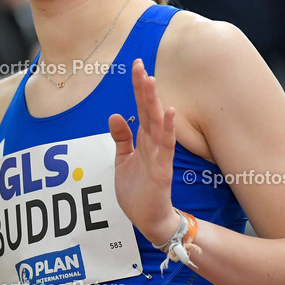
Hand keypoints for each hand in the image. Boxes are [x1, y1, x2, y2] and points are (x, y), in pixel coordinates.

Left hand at [110, 59, 180, 243]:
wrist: (149, 219)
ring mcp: (159, 155)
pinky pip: (166, 146)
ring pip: (156, 123)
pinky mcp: (162, 169)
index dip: (138, 88)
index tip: (136, 66)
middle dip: (144, 88)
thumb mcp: (123, 160)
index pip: (141, 109)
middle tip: (140, 64)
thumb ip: (121, 138)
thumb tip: (114, 115)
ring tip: (151, 80)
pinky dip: (167, 129)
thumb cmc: (139, 191)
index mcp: (144, 140)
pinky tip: (169, 112)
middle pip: (149, 110)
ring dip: (154, 101)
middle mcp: (153, 143)